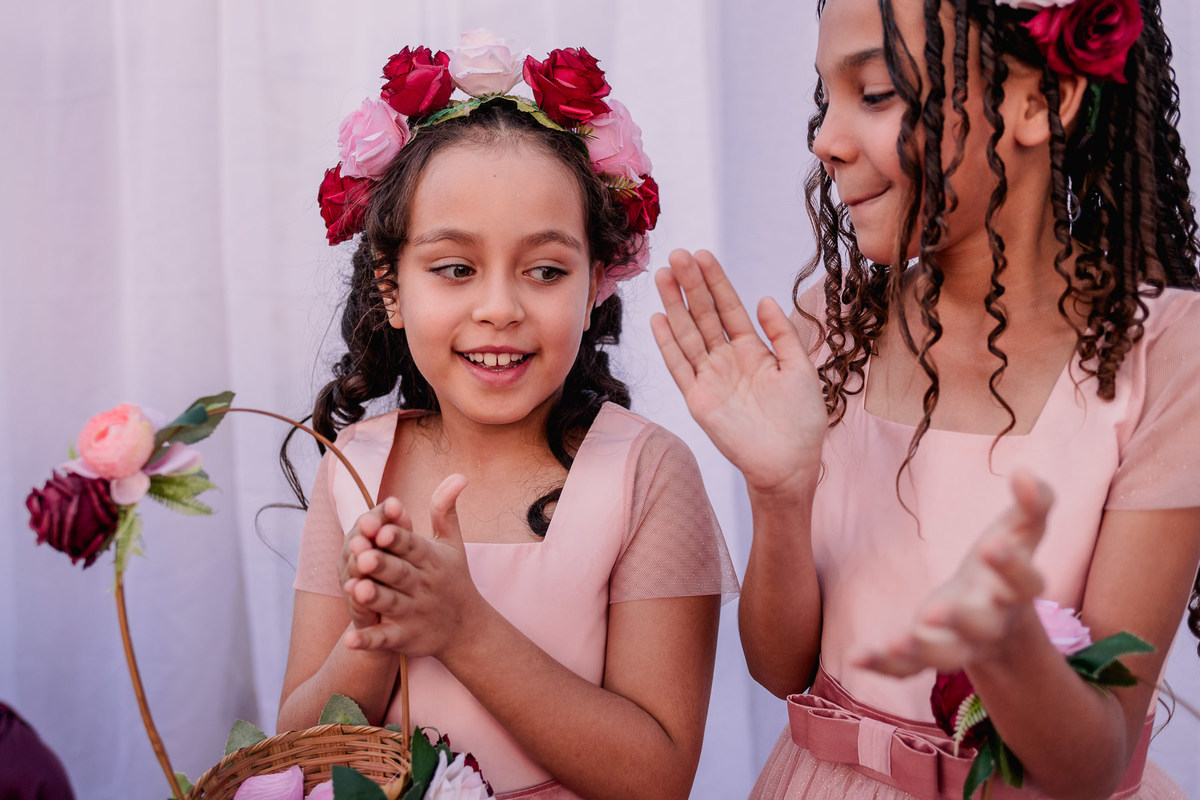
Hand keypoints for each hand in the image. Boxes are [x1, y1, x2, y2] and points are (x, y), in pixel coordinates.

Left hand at [342, 474, 485, 657]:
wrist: (466, 628)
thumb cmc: (452, 577)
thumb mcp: (452, 543)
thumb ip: (446, 509)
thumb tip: (459, 475)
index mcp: (430, 560)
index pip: (412, 546)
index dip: (397, 537)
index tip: (381, 527)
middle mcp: (422, 586)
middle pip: (399, 574)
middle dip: (380, 564)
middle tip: (361, 555)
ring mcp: (414, 613)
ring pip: (391, 604)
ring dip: (373, 598)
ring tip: (353, 589)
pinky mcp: (405, 638)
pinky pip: (385, 639)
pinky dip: (368, 641)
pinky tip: (350, 639)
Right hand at [651, 249, 827, 494]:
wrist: (790, 463)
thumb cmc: (801, 421)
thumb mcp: (800, 368)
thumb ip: (781, 334)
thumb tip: (764, 300)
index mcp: (753, 350)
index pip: (729, 308)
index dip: (716, 282)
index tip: (703, 255)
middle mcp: (727, 360)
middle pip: (704, 315)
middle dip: (691, 285)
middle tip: (676, 255)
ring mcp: (710, 378)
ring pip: (688, 334)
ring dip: (674, 305)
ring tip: (663, 276)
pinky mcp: (698, 399)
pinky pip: (679, 367)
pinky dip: (668, 344)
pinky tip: (658, 318)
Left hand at [855, 472, 1052, 675]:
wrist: (1000, 618)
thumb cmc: (1006, 559)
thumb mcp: (1024, 529)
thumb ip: (1035, 502)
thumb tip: (1026, 473)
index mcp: (1017, 590)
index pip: (1026, 583)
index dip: (1012, 566)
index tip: (992, 544)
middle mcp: (992, 621)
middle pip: (983, 627)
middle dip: (962, 620)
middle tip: (937, 610)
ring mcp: (961, 642)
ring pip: (947, 657)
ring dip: (924, 651)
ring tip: (897, 643)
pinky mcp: (930, 652)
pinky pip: (908, 669)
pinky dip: (884, 666)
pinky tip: (856, 658)